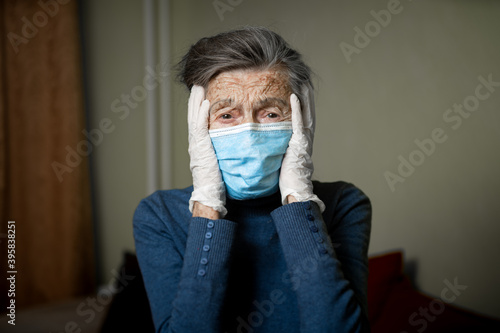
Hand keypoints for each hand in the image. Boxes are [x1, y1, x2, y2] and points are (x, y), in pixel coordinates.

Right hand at [188, 85, 226, 217]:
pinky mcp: (200, 148)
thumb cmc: (218, 180)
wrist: (210, 194)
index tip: (203, 91)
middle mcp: (195, 141)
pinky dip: (200, 114)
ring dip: (196, 101)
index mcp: (200, 143)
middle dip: (195, 98)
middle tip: (198, 83)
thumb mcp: (219, 159)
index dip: (198, 105)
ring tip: (199, 87)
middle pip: (193, 114)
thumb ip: (222, 148)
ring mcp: (196, 144)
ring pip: (193, 117)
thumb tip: (233, 140)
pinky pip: (199, 127)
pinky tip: (205, 103)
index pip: (198, 119)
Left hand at [279, 84, 324, 211]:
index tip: (298, 88)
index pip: (302, 117)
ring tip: (302, 81)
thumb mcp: (283, 158)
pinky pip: (298, 123)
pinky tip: (294, 96)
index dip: (302, 103)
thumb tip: (269, 141)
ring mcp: (304, 140)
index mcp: (301, 140)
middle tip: (304, 79)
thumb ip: (280, 147)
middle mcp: (305, 138)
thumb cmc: (287, 178)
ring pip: (306, 113)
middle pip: (307, 111)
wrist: (295, 191)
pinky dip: (297, 109)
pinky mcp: (300, 143)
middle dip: (307, 95)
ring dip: (304, 97)